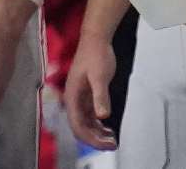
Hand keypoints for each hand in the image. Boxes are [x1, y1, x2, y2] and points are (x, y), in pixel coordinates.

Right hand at [63, 36, 117, 150]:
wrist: (95, 40)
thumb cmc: (95, 56)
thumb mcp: (99, 76)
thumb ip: (100, 96)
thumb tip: (102, 116)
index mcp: (72, 96)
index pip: (77, 125)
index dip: (90, 138)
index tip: (106, 144)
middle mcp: (74, 100)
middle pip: (80, 127)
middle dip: (94, 139)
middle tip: (112, 144)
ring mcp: (80, 98)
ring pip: (85, 123)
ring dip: (97, 133)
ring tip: (112, 139)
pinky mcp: (87, 95)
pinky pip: (90, 116)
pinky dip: (98, 125)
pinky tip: (108, 128)